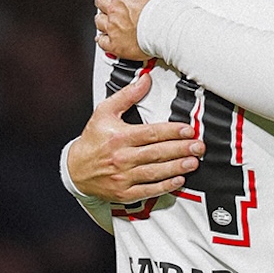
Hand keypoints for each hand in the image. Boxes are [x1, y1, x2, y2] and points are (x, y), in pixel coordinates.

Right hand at [67, 72, 205, 202]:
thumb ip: (127, 95)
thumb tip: (145, 79)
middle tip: (198, 146)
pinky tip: (178, 180)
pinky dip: (164, 186)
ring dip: (176, 167)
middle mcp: (122, 157)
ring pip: (155, 172)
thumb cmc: (93, 140)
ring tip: (193, 162)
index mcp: (119, 137)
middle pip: (156, 153)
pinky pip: (148, 190)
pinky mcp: (124, 192)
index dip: (172, 131)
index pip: (150, 133)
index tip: (188, 130)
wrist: (75, 169)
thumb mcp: (104, 112)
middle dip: (180, 149)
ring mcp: (123, 177)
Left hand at [95, 0, 181, 59]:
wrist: (166, 28)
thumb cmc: (163, 4)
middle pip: (102, 0)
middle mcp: (115, 8)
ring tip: (104, 16)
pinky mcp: (117, 44)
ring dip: (102, 17)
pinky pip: (104, 42)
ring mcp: (115, 27)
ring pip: (100, 20)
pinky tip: (103, 38)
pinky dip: (102, 39)